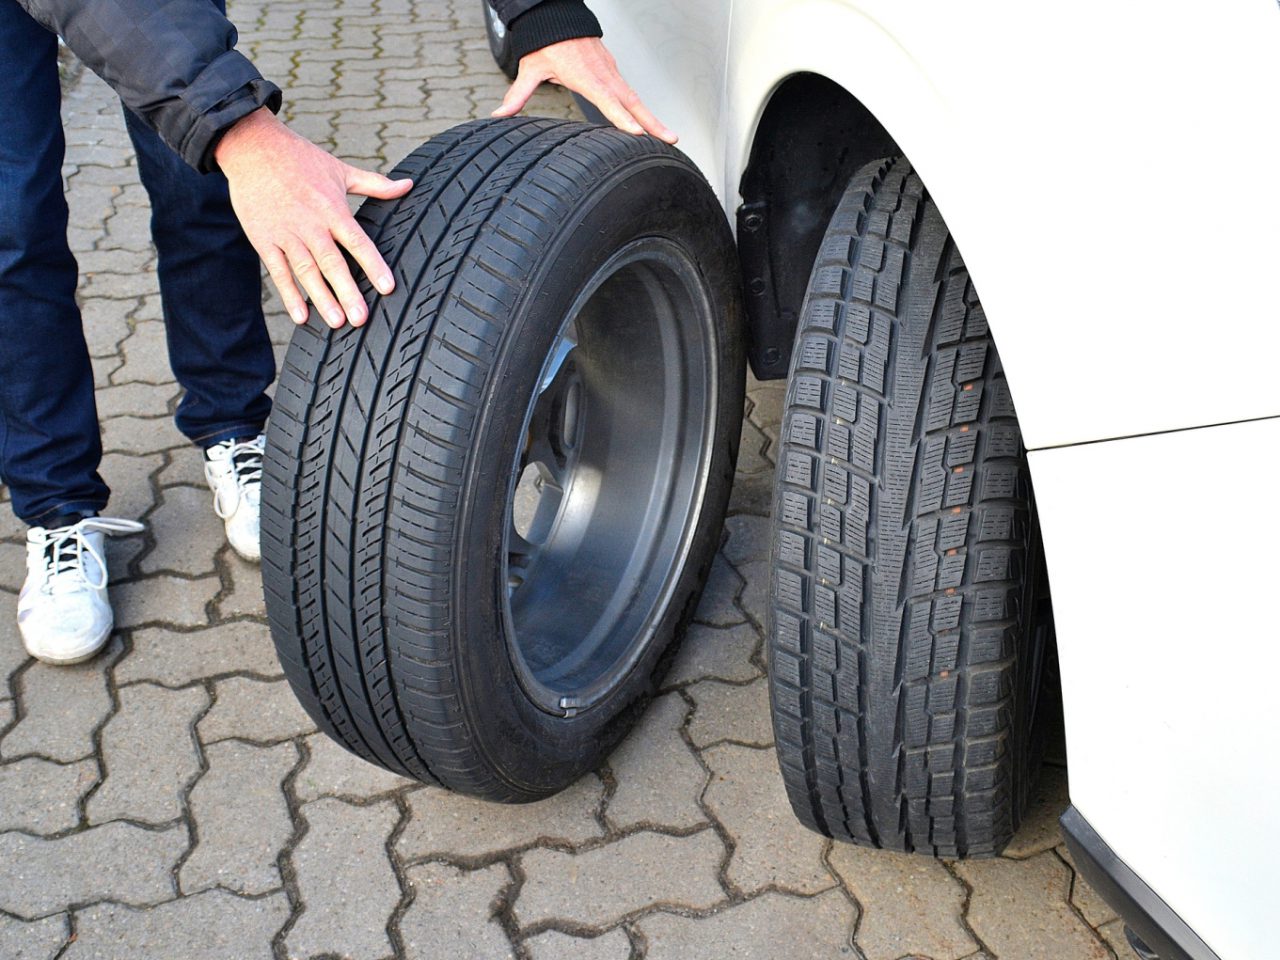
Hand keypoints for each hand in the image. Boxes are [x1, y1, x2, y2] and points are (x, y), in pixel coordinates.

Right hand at [214, 108, 413, 327]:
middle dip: (347, 292)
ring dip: (321, 298)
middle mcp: (310, 223)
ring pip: (306, 270)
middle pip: (331, 262)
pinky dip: (289, 293)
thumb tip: (408, 185)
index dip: (373, 265)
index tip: (387, 288)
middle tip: (361, 319)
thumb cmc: (301, 159)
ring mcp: (285, 233)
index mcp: (332, 208)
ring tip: (337, 323)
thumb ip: (375, 184)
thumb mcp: (340, 170)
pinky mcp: (263, 239)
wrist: (251, 146)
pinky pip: (278, 271)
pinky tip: (301, 316)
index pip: (357, 241)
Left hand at [492, 37, 676, 143]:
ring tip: (669, 137)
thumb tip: (499, 115)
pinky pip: (631, 93)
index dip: (622, 117)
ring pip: (635, 98)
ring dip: (653, 117)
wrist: (558, 15)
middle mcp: (604, 74)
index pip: (608, 99)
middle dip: (653, 122)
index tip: (637, 133)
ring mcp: (612, 72)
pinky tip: (650, 123)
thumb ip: (518, 94)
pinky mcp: (613, 71)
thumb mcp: (530, 67)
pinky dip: (642, 108)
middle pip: (633, 102)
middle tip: (671, 139)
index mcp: (586, 75)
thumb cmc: (546, 41)